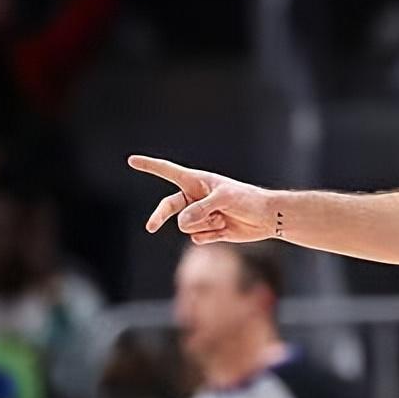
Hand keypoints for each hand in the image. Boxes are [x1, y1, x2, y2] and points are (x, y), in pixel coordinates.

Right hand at [128, 155, 274, 242]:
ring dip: (203, 224)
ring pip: (185, 225)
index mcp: (197, 181)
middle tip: (150, 227)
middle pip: (168, 207)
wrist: (267, 217)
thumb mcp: (225, 199)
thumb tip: (181, 223)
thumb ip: (202, 209)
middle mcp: (195, 198)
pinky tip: (224, 229)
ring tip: (223, 217)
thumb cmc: (248, 200)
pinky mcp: (208, 230)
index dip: (150, 166)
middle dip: (158, 217)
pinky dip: (209, 235)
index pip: (168, 172)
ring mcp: (200, 215)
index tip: (131, 160)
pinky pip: (196, 238)